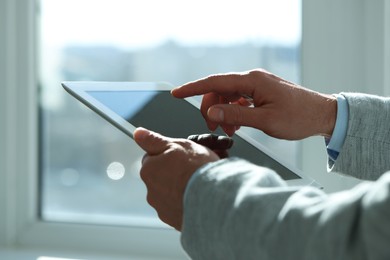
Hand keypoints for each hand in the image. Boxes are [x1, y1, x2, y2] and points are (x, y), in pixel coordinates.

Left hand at [134, 127, 219, 230]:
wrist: (213, 197)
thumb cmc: (196, 169)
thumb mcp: (176, 145)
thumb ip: (154, 140)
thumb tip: (138, 133)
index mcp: (149, 170)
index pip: (152, 158)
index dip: (167, 155)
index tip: (179, 156)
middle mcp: (151, 191)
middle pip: (161, 177)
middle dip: (173, 173)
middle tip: (192, 169)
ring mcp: (163, 208)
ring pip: (170, 194)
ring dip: (180, 189)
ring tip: (198, 184)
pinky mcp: (175, 221)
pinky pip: (179, 209)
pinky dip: (187, 203)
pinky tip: (199, 197)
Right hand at [172, 69, 336, 139]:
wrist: (322, 115)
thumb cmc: (298, 117)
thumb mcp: (264, 121)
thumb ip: (235, 115)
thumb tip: (211, 112)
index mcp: (252, 81)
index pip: (215, 82)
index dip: (193, 89)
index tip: (176, 93)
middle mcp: (253, 79)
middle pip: (219, 91)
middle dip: (211, 108)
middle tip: (213, 128)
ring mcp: (257, 86)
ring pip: (228, 97)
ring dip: (223, 113)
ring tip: (229, 131)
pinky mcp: (261, 93)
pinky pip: (239, 101)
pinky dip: (234, 113)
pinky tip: (237, 126)